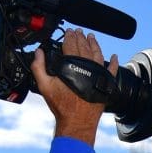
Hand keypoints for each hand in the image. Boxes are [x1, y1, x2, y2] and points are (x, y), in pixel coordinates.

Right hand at [33, 28, 117, 144]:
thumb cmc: (62, 105)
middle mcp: (87, 67)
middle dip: (82, 38)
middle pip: (85, 47)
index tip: (70, 31)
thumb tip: (38, 53)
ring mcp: (98, 74)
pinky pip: (112, 70)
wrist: (77, 121)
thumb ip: (39, 67)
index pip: (71, 45)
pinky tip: (113, 57)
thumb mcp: (45, 86)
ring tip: (92, 38)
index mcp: (72, 65)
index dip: (70, 36)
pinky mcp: (106, 83)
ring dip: (95, 45)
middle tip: (80, 32)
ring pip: (98, 54)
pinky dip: (113, 63)